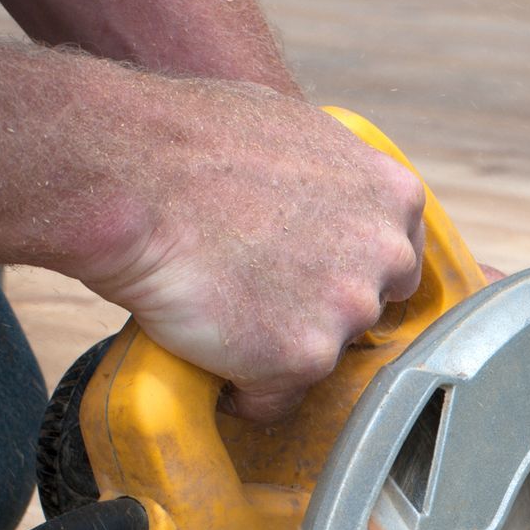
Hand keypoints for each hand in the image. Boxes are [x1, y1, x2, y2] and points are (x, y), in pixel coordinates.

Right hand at [71, 83, 425, 423]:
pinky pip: (274, 399)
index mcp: (393, 195)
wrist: (134, 176)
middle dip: (317, 311)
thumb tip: (328, 198)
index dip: (346, 273)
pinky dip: (240, 390)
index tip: (309, 277)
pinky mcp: (303, 358)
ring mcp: (348, 310)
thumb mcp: (292, 129)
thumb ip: (334, 177)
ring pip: (321, 357)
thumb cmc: (190, 141)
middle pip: (365, 312)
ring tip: (218, 313)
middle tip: (256, 294)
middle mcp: (386, 255)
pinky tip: (205, 351)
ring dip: (275, 349)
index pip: (395, 261)